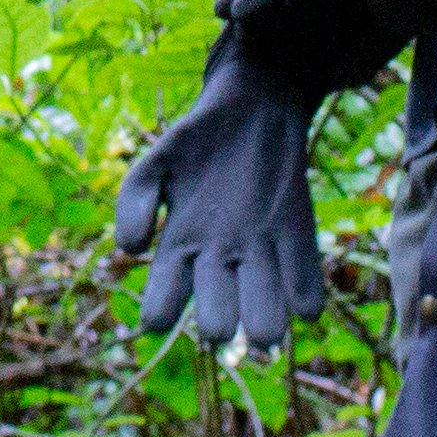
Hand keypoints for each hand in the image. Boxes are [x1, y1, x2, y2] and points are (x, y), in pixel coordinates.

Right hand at [112, 48, 326, 348]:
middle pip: (218, 315)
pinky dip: (305, 294)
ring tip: (268, 331)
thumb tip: (130, 249)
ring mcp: (262, 252)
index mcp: (180, 248)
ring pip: (265, 308)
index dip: (161, 314)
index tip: (158, 318)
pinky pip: (305, 278)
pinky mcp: (298, 236)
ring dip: (266, 320)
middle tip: (222, 326)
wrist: (256, 104)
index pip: (164, 302)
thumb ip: (135, 199)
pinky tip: (306, 305)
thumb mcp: (159, 160)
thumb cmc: (200, 139)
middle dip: (220, 323)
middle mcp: (220, 261)